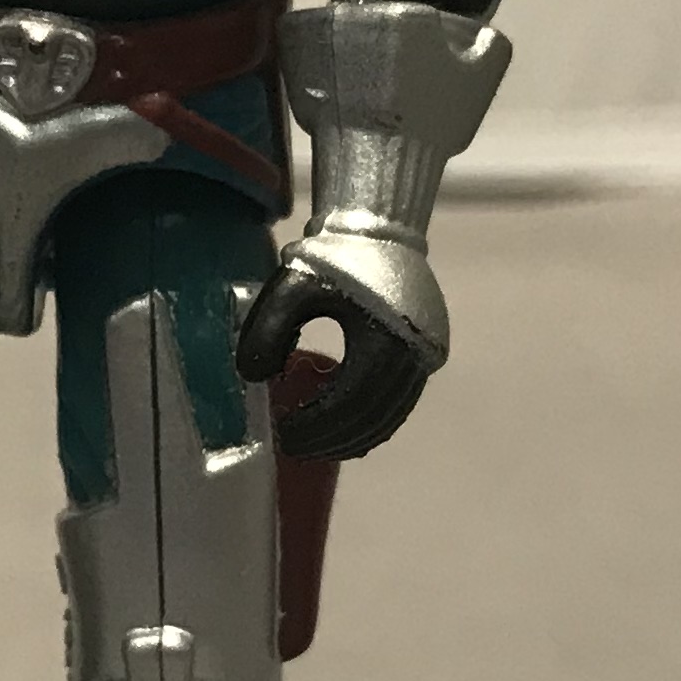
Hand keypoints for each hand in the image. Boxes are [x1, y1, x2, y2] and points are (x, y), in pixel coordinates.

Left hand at [236, 258, 432, 460]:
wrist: (379, 231)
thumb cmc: (332, 260)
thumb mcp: (291, 286)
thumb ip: (268, 329)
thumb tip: (253, 377)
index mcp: (383, 340)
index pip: (347, 403)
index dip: (315, 426)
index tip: (283, 435)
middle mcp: (412, 357)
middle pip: (370, 419)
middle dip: (330, 441)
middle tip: (293, 449)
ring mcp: (424, 358)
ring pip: (389, 417)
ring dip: (352, 438)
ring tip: (315, 446)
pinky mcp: (427, 356)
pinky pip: (400, 405)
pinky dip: (372, 424)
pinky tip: (344, 431)